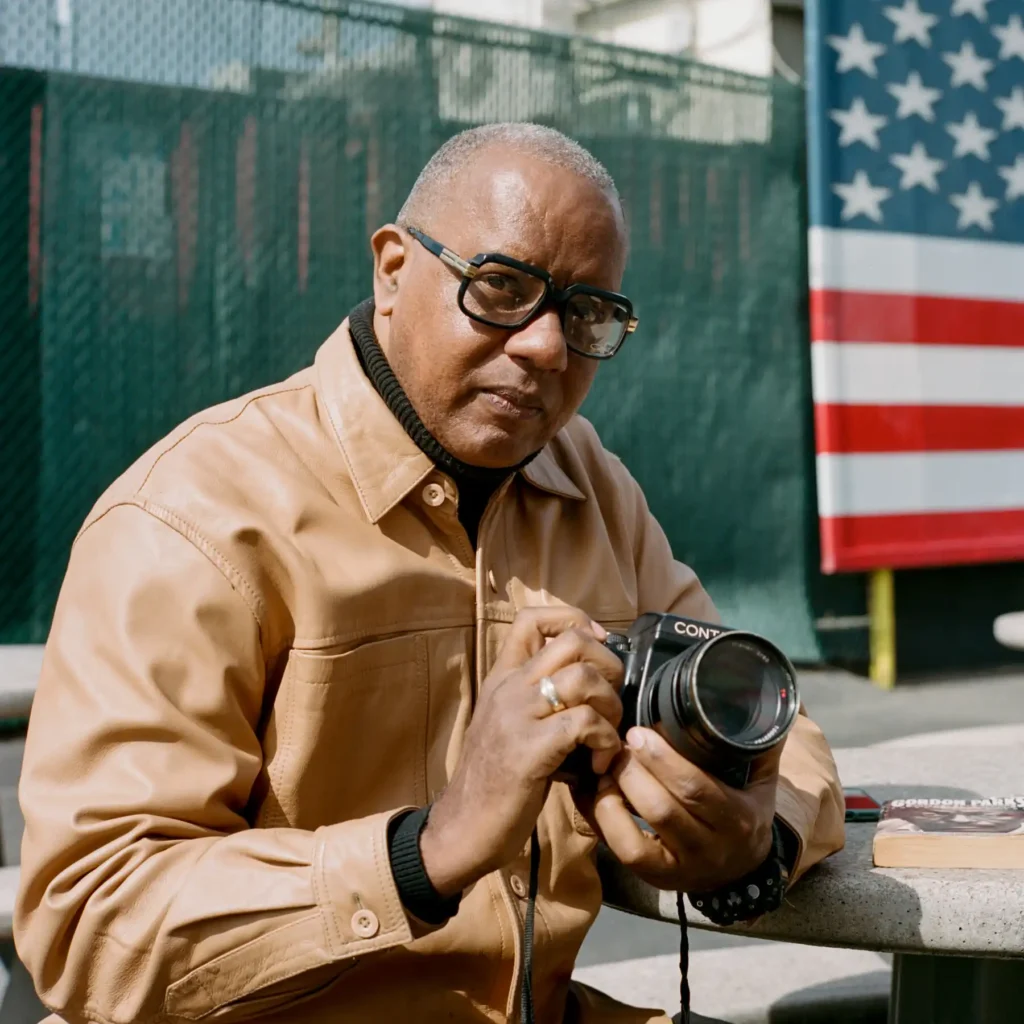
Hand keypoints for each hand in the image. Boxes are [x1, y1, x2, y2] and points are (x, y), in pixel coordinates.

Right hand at [420, 606, 624, 897]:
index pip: (531, 618)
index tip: (598, 645)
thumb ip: (538, 699)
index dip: (574, 620)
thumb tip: (588, 683)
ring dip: (611, 707)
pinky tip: (601, 764)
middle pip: (572, 641)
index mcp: (502, 678)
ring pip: (585, 679)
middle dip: (609, 665)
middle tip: (612, 699)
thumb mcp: (509, 725)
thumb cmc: (494, 780)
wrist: (462, 828)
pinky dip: (606, 742)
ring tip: (608, 736)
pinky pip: (586, 723)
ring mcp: (517, 716)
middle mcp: (508, 688)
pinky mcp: (530, 749)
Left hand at [577, 726, 783, 892]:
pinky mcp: (654, 878)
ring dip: (612, 796)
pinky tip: (598, 792)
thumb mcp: (761, 780)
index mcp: (737, 820)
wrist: (744, 871)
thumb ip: (759, 743)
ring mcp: (680, 869)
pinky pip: (622, 852)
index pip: (696, 788)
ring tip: (605, 766)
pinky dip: (603, 819)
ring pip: (636, 837)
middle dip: (632, 771)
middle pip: (662, 809)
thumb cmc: (745, 812)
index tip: (640, 732)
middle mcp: (710, 849)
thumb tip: (754, 695)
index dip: (663, 759)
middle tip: (617, 743)